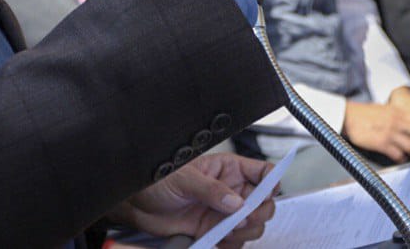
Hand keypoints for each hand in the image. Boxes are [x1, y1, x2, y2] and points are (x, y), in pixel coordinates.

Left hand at [113, 153, 275, 247]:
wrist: (137, 205)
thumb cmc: (158, 181)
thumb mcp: (184, 179)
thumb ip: (211, 189)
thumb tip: (235, 202)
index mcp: (228, 169)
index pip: (263, 172)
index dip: (271, 182)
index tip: (267, 194)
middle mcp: (230, 191)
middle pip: (264, 203)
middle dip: (258, 213)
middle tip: (241, 218)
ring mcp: (223, 213)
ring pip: (252, 226)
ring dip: (243, 232)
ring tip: (225, 230)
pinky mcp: (214, 231)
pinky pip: (235, 242)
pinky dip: (230, 245)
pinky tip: (217, 240)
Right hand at [343, 99, 409, 162]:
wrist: (348, 116)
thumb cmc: (364, 114)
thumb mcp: (385, 109)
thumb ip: (398, 116)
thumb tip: (409, 125)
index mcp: (397, 111)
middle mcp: (396, 122)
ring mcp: (390, 133)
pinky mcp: (382, 144)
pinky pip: (398, 154)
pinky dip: (402, 158)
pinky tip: (401, 159)